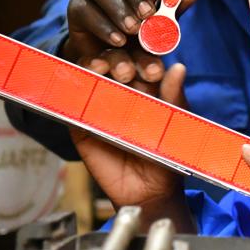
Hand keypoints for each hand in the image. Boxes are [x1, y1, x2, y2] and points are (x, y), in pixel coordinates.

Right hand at [62, 0, 200, 82]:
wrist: (111, 55)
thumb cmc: (141, 29)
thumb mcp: (162, 19)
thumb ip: (176, 5)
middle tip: (147, 13)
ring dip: (118, 8)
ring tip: (134, 29)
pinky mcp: (76, 8)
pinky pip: (86, 10)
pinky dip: (104, 26)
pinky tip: (119, 40)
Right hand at [71, 64, 189, 220]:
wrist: (149, 191)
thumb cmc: (167, 154)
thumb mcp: (175, 123)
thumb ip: (174, 96)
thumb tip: (179, 67)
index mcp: (146, 85)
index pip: (141, 61)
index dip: (143, 57)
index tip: (149, 65)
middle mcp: (121, 90)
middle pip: (114, 63)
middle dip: (117, 60)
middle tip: (124, 70)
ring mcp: (99, 104)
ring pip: (91, 77)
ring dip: (92, 67)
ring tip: (99, 68)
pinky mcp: (81, 123)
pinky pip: (72, 104)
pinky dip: (71, 91)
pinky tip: (75, 83)